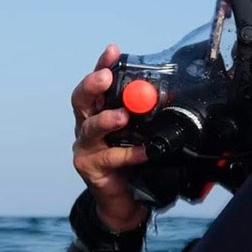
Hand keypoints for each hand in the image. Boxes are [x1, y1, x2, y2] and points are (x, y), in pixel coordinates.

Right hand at [71, 44, 148, 230]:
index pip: (98, 84)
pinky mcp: (90, 168)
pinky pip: (111, 157)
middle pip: (82, 100)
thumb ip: (147, 115)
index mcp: (98, 112)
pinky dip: (129, 153)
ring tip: (122, 116)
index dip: (102, 65)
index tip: (113, 50)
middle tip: (106, 77)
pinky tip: (144, 151)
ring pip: (91, 128)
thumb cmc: (131, 162)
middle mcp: (87, 126)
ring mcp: (86, 147)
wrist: (124, 200)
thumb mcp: (141, 133)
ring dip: (107, 119)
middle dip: (93, 85)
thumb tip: (169, 96)